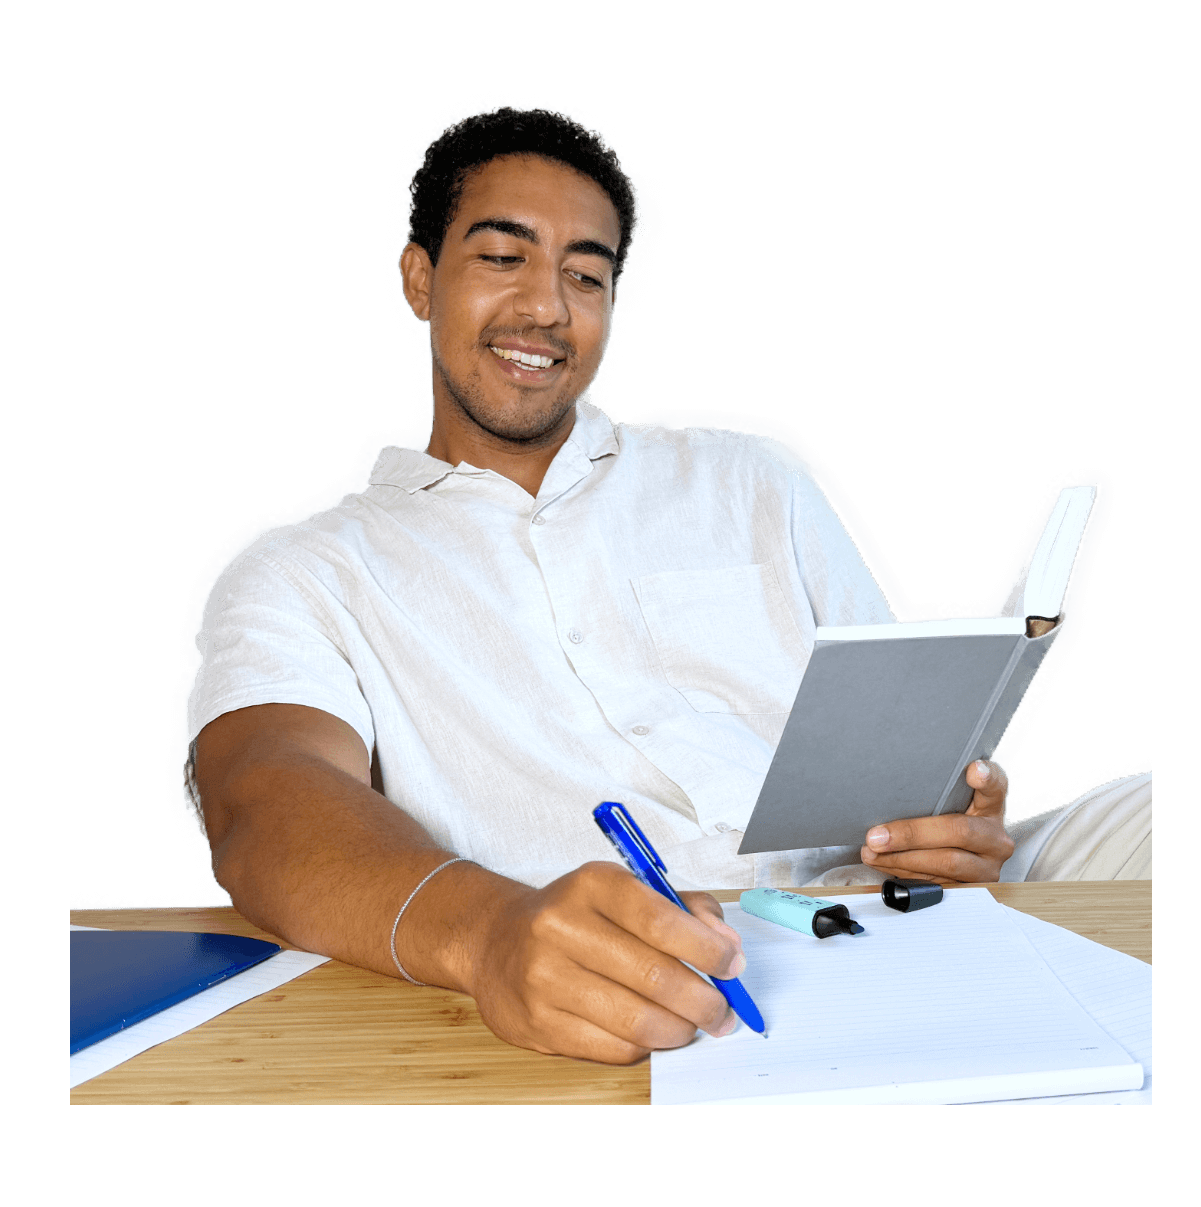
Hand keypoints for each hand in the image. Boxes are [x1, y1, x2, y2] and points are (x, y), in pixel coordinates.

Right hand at [466, 861, 746, 1064]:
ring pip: (639, 1020)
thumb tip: (726, 946)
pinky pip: (614, 1048)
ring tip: (691, 1025)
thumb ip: (683, 909)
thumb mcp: (625, 890)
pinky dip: (646, 1046)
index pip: (661, 920)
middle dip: (704, 1000)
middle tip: (722, 1010)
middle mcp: (562, 927)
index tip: (731, 965)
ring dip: (680, 1030)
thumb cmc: (573, 916)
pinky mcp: (539, 1023)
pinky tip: (652, 1032)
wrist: (495, 941)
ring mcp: (546, 978)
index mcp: (592, 884)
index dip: (707, 949)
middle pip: (655, 976)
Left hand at [860, 759, 1015, 883]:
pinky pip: (937, 882)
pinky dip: (906, 873)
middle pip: (958, 831)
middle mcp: (994, 838)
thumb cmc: (946, 825)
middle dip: (912, 834)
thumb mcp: (947, 807)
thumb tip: (886, 791)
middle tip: (878, 836)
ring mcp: (986, 867)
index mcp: (990, 809)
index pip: (995, 787)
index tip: (974, 770)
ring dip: (902, 859)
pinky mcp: (971, 890)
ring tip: (874, 852)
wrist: (960, 862)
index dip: (987, 778)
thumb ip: (933, 795)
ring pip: (947, 864)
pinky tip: (885, 864)